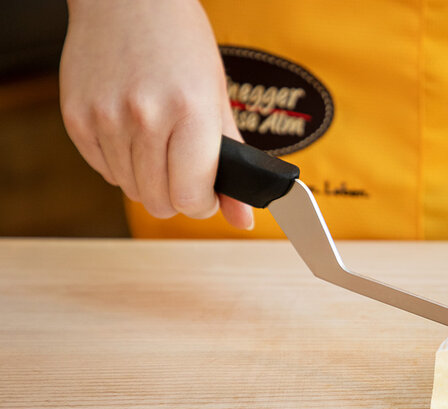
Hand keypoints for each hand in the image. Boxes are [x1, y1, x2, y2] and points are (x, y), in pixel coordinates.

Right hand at [60, 0, 253, 229]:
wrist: (129, 0)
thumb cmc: (182, 46)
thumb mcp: (218, 100)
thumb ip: (233, 164)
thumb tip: (244, 220)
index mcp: (190, 112)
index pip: (192, 197)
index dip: (203, 204)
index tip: (207, 194)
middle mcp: (144, 117)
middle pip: (159, 202)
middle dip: (177, 196)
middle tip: (185, 169)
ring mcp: (105, 117)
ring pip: (131, 189)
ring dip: (148, 178)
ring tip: (159, 141)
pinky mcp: (77, 117)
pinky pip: (104, 170)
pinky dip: (122, 163)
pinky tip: (133, 131)